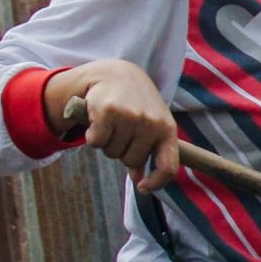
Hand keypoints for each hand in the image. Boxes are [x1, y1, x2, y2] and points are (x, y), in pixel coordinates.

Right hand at [62, 61, 179, 192]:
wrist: (116, 74)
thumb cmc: (136, 105)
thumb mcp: (150, 126)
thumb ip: (149, 153)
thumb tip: (142, 183)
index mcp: (168, 130)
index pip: (168, 166)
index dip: (157, 182)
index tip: (143, 187)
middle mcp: (152, 124)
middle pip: (130, 161)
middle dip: (122, 151)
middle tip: (121, 130)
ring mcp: (131, 117)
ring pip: (112, 152)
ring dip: (107, 142)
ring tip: (112, 122)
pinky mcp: (108, 112)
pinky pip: (96, 142)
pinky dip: (92, 136)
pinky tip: (97, 120)